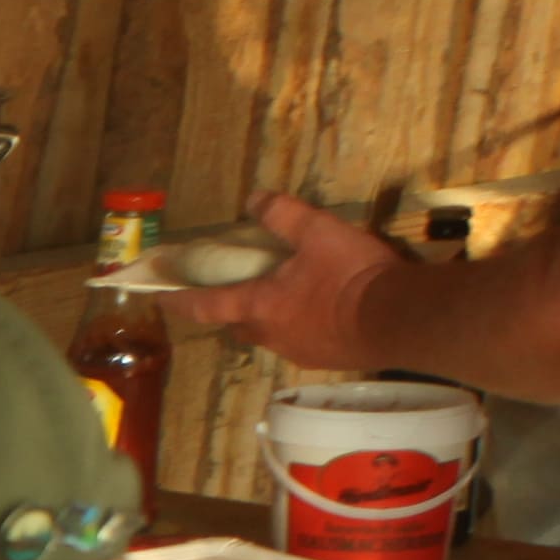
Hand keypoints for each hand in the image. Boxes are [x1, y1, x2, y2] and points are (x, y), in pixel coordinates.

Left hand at [166, 192, 398, 369]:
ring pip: (267, 335)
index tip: (160, 299)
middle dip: (228, 308)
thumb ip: (283, 214)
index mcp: (258, 307)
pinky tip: (316, 312)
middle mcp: (269, 335)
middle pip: (236, 323)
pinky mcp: (324, 360)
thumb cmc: (352, 275)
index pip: (204, 306)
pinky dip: (296, 326)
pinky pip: (298, 342)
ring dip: (265, 318)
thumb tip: (254, 199)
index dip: (179, 300)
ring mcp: (297, 352)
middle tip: (232, 289)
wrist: (399, 319)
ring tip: (280, 296)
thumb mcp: (318, 232)